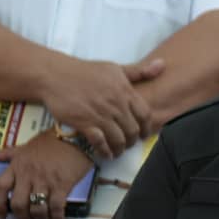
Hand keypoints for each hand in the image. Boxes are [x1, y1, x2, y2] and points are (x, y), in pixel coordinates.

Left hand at [0, 132, 92, 218]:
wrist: (75, 135)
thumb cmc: (51, 141)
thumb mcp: (26, 146)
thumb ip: (8, 154)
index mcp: (17, 165)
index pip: (0, 188)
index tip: (2, 215)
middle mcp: (28, 174)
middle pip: (18, 204)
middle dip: (23, 218)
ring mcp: (45, 180)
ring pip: (37, 209)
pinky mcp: (62, 184)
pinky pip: (56, 207)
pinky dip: (57, 218)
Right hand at [41, 55, 163, 158]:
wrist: (55, 76)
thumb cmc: (86, 71)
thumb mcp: (114, 68)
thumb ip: (139, 71)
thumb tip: (163, 65)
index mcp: (124, 91)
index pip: (145, 114)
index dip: (147, 127)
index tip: (143, 134)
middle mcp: (115, 104)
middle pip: (132, 130)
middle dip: (132, 140)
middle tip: (129, 144)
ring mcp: (100, 114)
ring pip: (118, 139)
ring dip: (120, 148)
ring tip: (118, 151)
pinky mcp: (84, 123)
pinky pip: (100, 143)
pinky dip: (105, 151)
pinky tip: (106, 153)